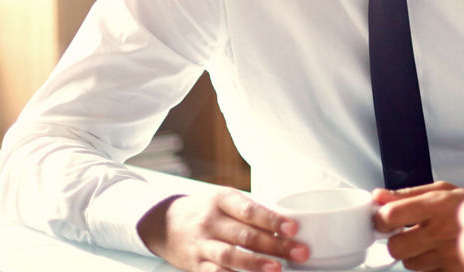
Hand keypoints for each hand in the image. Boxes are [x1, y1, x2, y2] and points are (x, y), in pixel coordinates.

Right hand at [137, 190, 308, 271]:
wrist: (163, 223)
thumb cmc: (205, 210)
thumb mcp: (224, 199)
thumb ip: (250, 211)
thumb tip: (287, 225)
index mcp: (221, 200)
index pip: (250, 210)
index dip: (272, 219)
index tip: (293, 228)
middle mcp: (210, 222)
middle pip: (245, 235)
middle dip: (275, 245)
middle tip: (300, 252)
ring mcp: (202, 245)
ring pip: (230, 256)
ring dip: (256, 264)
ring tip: (277, 268)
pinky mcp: (195, 265)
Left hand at [372, 181, 463, 270]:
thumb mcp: (442, 190)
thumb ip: (407, 194)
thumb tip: (378, 196)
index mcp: (436, 206)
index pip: (391, 216)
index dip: (382, 218)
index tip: (385, 218)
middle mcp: (441, 232)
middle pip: (395, 247)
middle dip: (397, 241)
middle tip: (407, 233)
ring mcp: (447, 255)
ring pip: (410, 264)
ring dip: (414, 255)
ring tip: (430, 242)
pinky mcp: (452, 271)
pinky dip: (429, 266)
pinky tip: (440, 253)